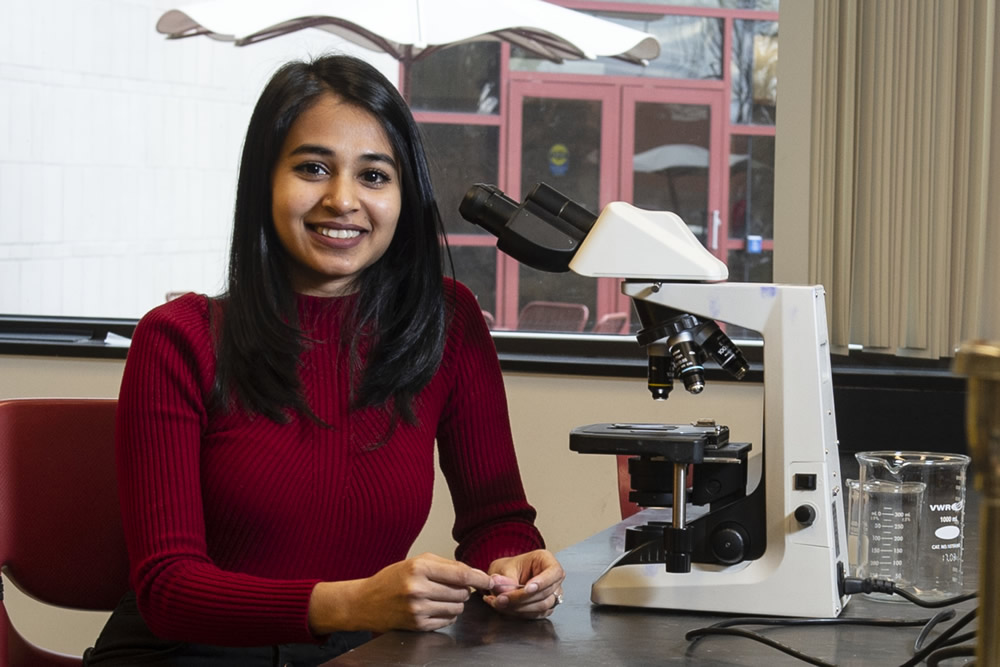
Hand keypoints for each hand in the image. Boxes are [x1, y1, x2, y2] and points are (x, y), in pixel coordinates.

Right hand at [308, 553, 492, 633]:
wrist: (365, 602)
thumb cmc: (392, 579)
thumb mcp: (416, 561)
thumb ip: (446, 564)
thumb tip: (473, 573)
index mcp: (419, 567)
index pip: (461, 574)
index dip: (479, 578)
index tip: (488, 580)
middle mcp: (418, 588)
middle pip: (462, 592)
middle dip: (463, 590)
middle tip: (452, 587)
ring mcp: (417, 609)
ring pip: (457, 609)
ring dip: (456, 603)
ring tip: (440, 597)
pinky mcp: (417, 625)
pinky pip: (447, 621)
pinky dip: (446, 615)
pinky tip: (433, 608)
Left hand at [482, 549, 564, 618]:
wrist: (506, 578)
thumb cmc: (509, 568)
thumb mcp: (504, 568)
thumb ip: (506, 579)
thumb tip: (503, 591)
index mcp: (546, 560)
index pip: (554, 572)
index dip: (542, 582)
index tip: (527, 589)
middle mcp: (553, 577)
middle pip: (545, 592)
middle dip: (522, 598)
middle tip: (502, 598)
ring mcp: (553, 594)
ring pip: (542, 606)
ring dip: (520, 607)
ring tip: (500, 603)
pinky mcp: (547, 607)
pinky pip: (537, 614)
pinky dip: (521, 613)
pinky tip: (508, 608)